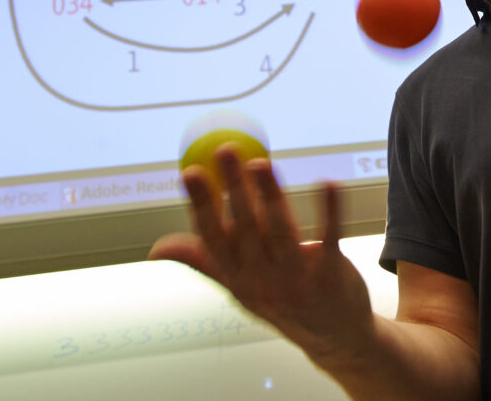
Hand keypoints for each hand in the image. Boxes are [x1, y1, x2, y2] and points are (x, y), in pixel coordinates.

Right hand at [149, 146, 374, 365]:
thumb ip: (204, 261)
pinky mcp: (331, 274)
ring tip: (260, 164)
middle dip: (234, 188)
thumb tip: (156, 249)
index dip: (202, 205)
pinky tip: (328, 183)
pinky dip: (330, 210)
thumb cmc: (283, 304)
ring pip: (280, 230)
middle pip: (246, 228)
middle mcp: (263, 280)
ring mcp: (297, 279)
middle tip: (225, 150)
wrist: (334, 339)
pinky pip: (329, 237)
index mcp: (237, 279)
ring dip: (270, 195)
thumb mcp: (239, 288)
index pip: (213, 238)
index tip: (190, 173)